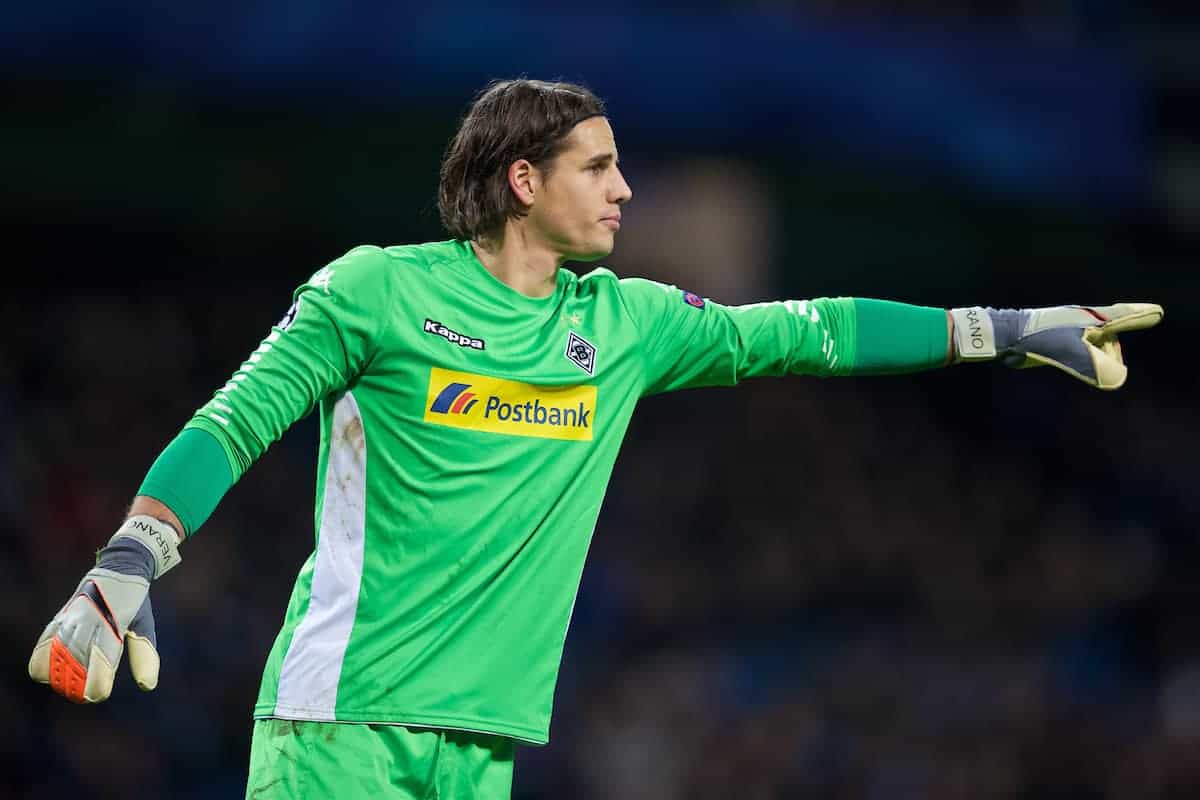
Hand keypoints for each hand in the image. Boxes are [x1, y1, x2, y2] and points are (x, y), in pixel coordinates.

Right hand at [29, 515, 180, 702]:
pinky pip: (43, 643)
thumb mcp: (143, 625)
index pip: (100, 668)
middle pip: (73, 668)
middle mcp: (88, 623)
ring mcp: (71, 619)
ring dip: (60, 676)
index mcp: (112, 627)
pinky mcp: (60, 616)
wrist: (120, 565)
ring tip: (69, 685)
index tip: (100, 693)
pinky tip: (50, 671)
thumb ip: (143, 655)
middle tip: (85, 693)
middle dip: (76, 687)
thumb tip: (148, 686)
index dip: (97, 688)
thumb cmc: (135, 601)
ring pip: (55, 658)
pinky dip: (43, 661)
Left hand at [951, 303, 1162, 389]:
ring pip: (1093, 344)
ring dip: (1097, 355)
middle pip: (1110, 337)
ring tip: (1086, 364)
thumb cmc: (1038, 340)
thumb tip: (1119, 378)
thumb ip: (1097, 367)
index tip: (1156, 313)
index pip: (1122, 317)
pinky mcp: (1054, 339)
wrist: (1004, 336)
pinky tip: (1075, 361)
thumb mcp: (1072, 354)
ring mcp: (1067, 329)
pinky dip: (1083, 356)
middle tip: (1104, 360)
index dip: (1139, 316)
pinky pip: (1078, 349)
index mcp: (1090, 319)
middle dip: (1112, 350)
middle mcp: (1081, 320)